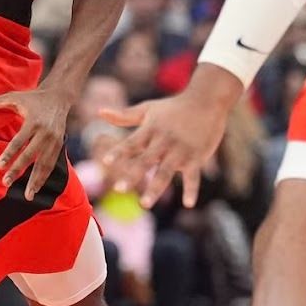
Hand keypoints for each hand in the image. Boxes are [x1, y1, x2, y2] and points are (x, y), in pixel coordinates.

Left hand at [0, 86, 70, 200]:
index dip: (9, 154)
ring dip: (36, 180)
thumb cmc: (33, 97)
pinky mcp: (60, 145)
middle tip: (6, 183)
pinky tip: (37, 189)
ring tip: (28, 196)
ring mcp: (55, 140)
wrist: (60, 97)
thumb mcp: (16, 96)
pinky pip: (51, 164)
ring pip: (44, 164)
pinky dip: (44, 177)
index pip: (19, 140)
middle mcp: (46, 132)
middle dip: (18, 170)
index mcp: (34, 121)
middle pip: (31, 155)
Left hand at [99, 93, 226, 208]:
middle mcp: (164, 141)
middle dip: (133, 175)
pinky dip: (191, 190)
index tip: (106, 161)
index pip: (131, 143)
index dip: (119, 152)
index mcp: (150, 130)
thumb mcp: (148, 109)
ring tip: (144, 204)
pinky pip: (193, 176)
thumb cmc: (173, 107)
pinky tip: (188, 204)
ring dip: (155, 188)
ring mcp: (180, 150)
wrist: (206, 101)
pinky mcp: (196, 157)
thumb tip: (99, 112)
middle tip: (119, 190)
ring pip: (165, 172)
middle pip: (146, 160)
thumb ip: (124, 116)